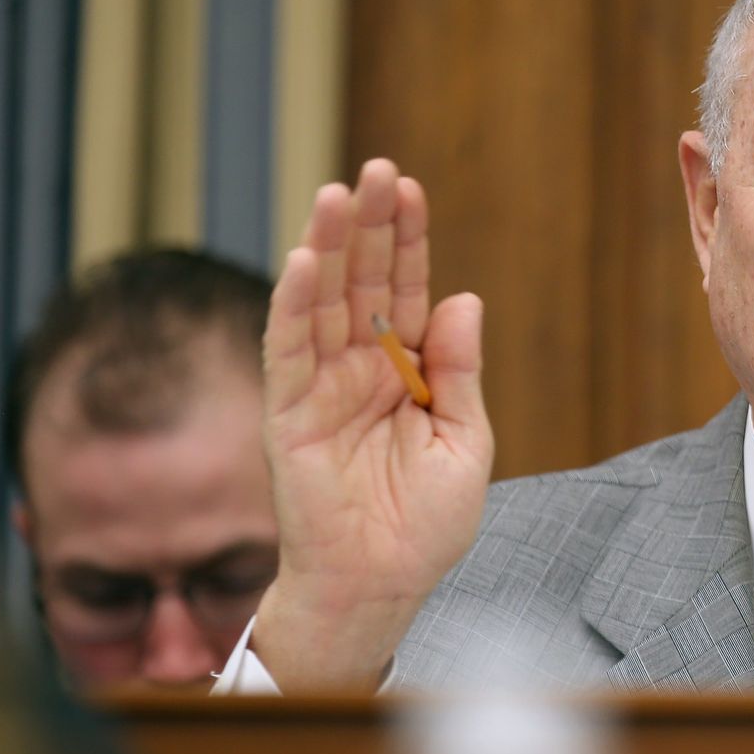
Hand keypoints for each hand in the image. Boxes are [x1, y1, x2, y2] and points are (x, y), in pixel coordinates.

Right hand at [253, 159, 494, 690]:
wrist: (382, 584)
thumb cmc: (425, 524)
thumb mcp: (465, 441)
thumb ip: (459, 371)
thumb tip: (461, 297)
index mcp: (407, 371)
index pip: (405, 290)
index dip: (408, 240)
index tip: (411, 188)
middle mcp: (361, 368)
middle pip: (362, 282)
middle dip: (369, 225)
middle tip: (376, 170)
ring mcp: (322, 386)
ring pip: (322, 303)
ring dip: (327, 247)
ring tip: (335, 194)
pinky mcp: (290, 412)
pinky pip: (287, 350)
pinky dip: (293, 304)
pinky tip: (303, 261)